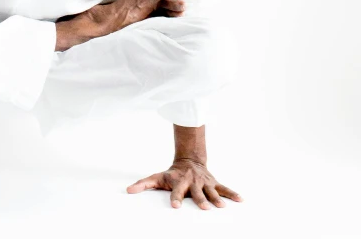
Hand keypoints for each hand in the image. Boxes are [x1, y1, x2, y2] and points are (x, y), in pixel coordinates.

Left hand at [126, 159, 242, 209]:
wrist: (189, 160)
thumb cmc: (172, 174)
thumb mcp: (157, 177)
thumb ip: (143, 185)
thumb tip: (128, 191)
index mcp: (179, 182)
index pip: (176, 192)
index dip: (176, 198)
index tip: (176, 206)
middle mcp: (193, 182)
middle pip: (196, 192)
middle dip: (200, 199)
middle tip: (204, 207)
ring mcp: (204, 182)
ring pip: (211, 191)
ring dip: (217, 198)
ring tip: (221, 206)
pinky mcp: (214, 183)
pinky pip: (224, 188)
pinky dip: (232, 194)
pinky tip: (241, 200)